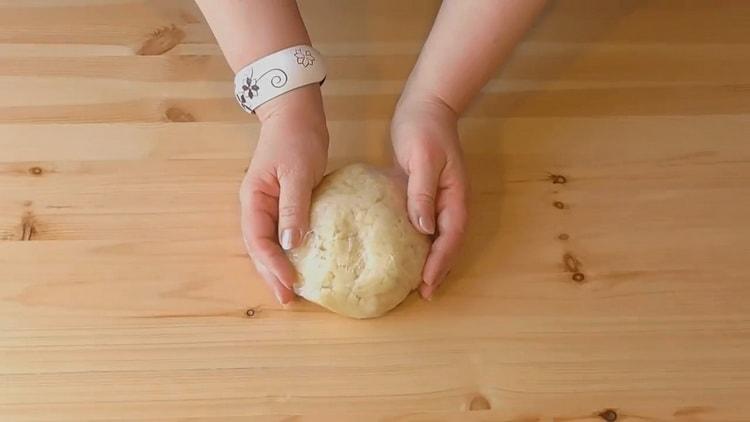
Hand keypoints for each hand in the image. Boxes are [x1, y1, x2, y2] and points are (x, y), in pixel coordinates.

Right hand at [239, 86, 327, 303]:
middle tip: (288, 299)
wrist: (296, 113)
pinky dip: (289, 250)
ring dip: (278, 266)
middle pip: (259, 248)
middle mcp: (256, 206)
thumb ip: (293, 207)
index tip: (290, 283)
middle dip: (272, 274)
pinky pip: (282, 232)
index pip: (258, 240)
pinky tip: (301, 262)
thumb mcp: (297, 173)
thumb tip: (292, 244)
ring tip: (292, 289)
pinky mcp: (284, 202)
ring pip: (269, 243)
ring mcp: (268, 205)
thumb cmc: (296, 138)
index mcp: (254, 199)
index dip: (272, 265)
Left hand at [391, 95, 468, 299]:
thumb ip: (422, 192)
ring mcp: (440, 199)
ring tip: (417, 282)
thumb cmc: (424, 129)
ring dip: (431, 260)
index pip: (450, 237)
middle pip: (449, 243)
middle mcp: (451, 202)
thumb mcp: (423, 158)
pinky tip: (405, 252)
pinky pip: (426, 226)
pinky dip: (420, 243)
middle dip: (439, 269)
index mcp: (455, 196)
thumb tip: (423, 228)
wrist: (426, 105)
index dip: (440, 263)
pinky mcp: (425, 195)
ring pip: (439, 237)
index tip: (427, 285)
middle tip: (423, 293)